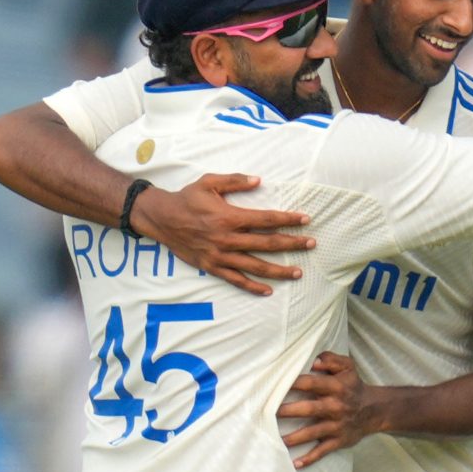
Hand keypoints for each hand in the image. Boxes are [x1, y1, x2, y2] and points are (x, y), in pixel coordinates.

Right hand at [129, 173, 314, 295]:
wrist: (161, 218)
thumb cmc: (187, 198)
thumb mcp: (209, 182)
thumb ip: (235, 181)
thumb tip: (258, 180)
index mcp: (229, 217)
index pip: (266, 219)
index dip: (288, 219)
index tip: (305, 219)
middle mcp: (227, 238)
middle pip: (267, 243)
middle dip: (292, 244)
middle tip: (311, 244)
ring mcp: (220, 255)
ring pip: (255, 266)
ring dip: (279, 270)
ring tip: (298, 272)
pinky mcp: (212, 266)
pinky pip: (236, 280)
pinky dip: (252, 287)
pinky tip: (268, 290)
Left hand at [278, 352, 378, 468]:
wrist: (374, 410)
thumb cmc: (353, 386)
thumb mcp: (347, 367)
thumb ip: (330, 359)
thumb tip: (313, 361)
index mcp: (336, 387)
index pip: (311, 383)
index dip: (293, 383)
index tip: (274, 384)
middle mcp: (336, 406)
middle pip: (309, 409)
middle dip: (289, 411)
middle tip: (268, 413)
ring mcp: (337, 425)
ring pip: (313, 432)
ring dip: (295, 438)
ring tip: (277, 440)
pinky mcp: (339, 440)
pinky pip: (323, 451)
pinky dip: (310, 458)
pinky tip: (295, 464)